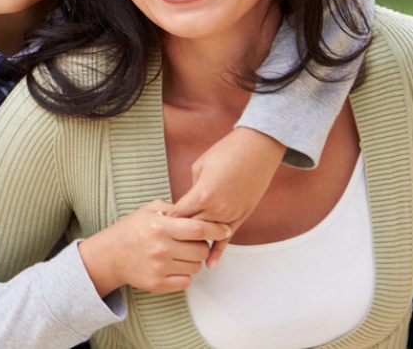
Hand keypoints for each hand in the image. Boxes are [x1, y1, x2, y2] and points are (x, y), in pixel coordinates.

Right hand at [78, 199, 231, 296]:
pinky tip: (174, 266)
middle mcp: (161, 248)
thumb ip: (174, 208)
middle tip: (193, 242)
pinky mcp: (157, 284)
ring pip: (196, 267)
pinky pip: (186, 282)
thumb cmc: (132, 229)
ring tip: (181, 253)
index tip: (225, 229)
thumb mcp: (148, 210)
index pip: (198, 229)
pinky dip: (185, 275)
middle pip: (201, 250)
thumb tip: (199, 210)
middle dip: (202, 245)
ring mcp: (159, 268)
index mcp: (160, 227)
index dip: (216, 229)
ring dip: (193, 260)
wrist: (110, 255)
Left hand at [171, 126, 285, 267]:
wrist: (257, 149)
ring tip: (180, 252)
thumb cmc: (226, 152)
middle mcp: (217, 208)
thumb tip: (186, 204)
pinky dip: (218, 251)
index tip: (155, 225)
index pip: (178, 215)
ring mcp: (231, 214)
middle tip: (164, 241)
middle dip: (178, 234)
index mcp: (202, 194)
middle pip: (191, 229)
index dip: (166, 220)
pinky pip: (227, 238)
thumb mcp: (199, 167)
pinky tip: (210, 264)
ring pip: (208, 235)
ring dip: (195, 242)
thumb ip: (192, 189)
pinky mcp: (242, 216)